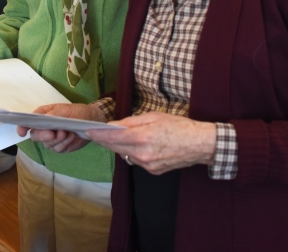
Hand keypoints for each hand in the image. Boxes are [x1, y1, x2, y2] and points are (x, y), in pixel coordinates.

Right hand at [18, 103, 105, 152]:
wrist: (92, 121)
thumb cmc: (78, 112)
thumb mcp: (66, 109)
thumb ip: (54, 114)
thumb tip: (44, 119)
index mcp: (44, 115)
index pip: (29, 121)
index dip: (23, 126)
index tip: (22, 132)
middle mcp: (45, 128)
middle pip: (36, 136)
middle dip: (43, 136)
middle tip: (53, 133)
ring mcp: (52, 138)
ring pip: (47, 144)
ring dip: (58, 140)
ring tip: (68, 132)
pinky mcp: (60, 146)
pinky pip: (57, 149)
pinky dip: (64, 144)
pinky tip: (71, 137)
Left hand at [86, 112, 216, 174]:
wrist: (199, 144)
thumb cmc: (179, 126)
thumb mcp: (155, 116)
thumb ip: (132, 121)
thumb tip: (115, 125)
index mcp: (143, 137)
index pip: (113, 137)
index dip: (99, 134)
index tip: (88, 131)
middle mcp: (142, 154)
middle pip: (116, 148)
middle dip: (106, 140)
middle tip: (96, 133)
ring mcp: (147, 164)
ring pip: (125, 155)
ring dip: (120, 146)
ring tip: (118, 137)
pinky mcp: (153, 171)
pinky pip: (136, 161)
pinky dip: (133, 153)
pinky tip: (138, 145)